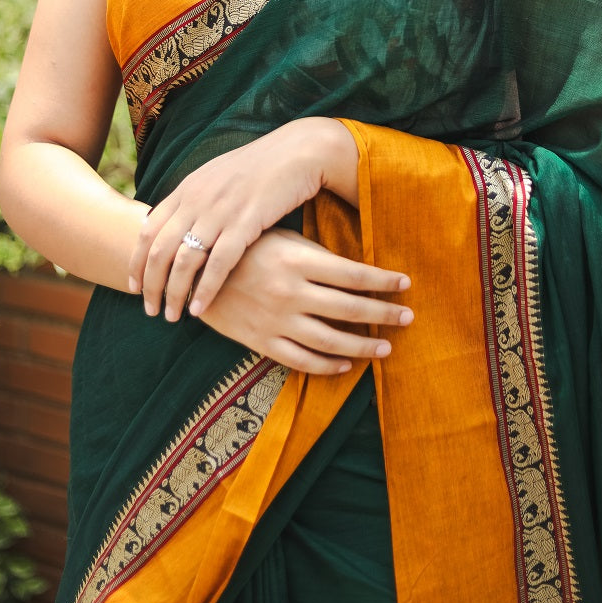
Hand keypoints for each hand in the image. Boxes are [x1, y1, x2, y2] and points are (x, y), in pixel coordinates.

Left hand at [129, 118, 358, 320]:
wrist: (298, 152)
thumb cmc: (261, 166)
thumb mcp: (218, 176)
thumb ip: (194, 198)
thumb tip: (175, 222)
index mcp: (187, 188)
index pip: (148, 231)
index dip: (137, 262)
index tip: (134, 287)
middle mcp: (197, 200)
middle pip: (159, 251)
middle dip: (150, 285)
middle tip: (149, 310)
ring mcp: (219, 212)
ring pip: (184, 261)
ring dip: (174, 293)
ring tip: (172, 316)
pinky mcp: (245, 223)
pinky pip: (218, 264)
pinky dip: (205, 290)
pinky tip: (199, 309)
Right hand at [198, 228, 413, 374]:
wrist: (192, 269)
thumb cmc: (245, 245)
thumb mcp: (282, 237)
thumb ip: (317, 254)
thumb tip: (360, 268)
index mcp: (297, 259)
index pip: (354, 274)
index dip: (383, 281)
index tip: (406, 283)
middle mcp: (290, 292)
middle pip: (350, 309)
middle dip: (384, 315)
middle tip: (409, 318)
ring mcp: (275, 320)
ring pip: (330, 341)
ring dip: (363, 346)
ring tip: (386, 348)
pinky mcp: (261, 341)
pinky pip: (301, 360)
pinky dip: (327, 365)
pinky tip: (345, 363)